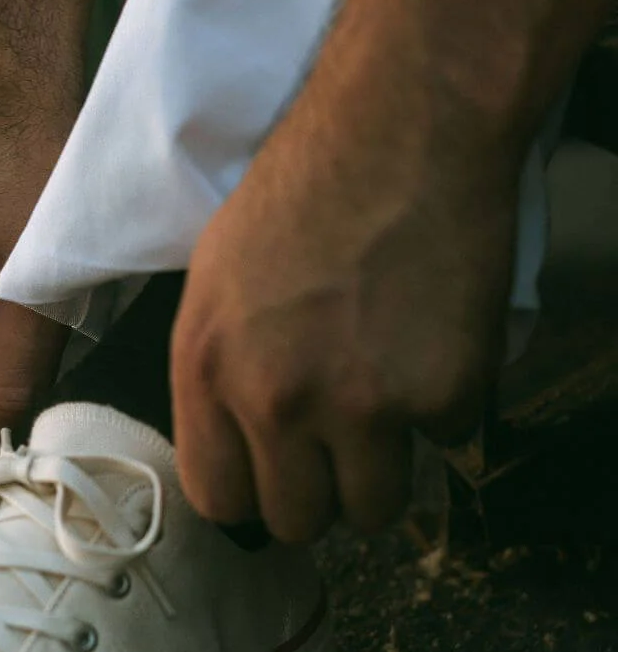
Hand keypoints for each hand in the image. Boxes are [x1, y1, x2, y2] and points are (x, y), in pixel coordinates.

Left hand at [170, 100, 519, 542]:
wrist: (404, 129)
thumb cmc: (296, 196)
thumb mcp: (210, 290)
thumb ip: (212, 382)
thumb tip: (228, 455)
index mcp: (207, 374)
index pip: (217, 500)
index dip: (248, 496)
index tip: (271, 479)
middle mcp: (276, 403)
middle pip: (296, 522)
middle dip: (316, 497)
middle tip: (333, 454)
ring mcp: (363, 406)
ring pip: (372, 512)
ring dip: (380, 478)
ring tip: (385, 421)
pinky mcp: (443, 394)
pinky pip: (444, 445)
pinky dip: (444, 411)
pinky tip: (431, 349)